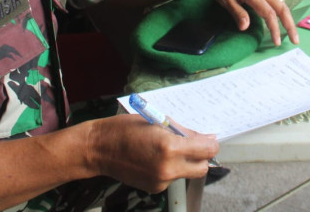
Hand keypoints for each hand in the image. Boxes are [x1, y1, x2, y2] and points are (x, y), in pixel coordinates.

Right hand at [85, 115, 218, 192]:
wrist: (98, 149)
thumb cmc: (126, 128)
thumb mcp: (158, 121)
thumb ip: (184, 132)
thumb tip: (206, 137)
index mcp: (170, 147)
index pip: (207, 151)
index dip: (211, 144)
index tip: (208, 139)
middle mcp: (168, 168)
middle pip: (202, 168)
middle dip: (201, 156)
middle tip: (192, 145)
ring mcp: (161, 181)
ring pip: (187, 174)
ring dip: (184, 163)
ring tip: (166, 150)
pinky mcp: (154, 188)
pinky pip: (172, 178)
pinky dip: (170, 169)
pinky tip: (155, 159)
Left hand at [198, 0, 298, 44]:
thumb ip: (237, 12)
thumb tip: (245, 28)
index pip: (269, 14)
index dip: (275, 29)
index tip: (277, 42)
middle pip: (282, 8)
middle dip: (290, 25)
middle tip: (295, 40)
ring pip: (281, 3)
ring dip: (287, 18)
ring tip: (291, 31)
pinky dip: (281, 10)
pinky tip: (280, 18)